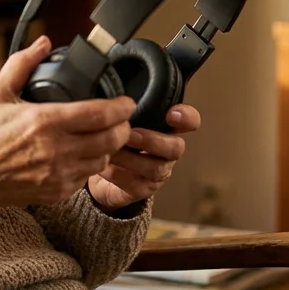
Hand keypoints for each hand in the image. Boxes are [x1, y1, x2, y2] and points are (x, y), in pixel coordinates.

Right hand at [0, 35, 135, 210]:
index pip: (101, 114)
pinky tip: (78, 154)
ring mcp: (58, 174)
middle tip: (120, 118)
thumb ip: (22, 64)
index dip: (122, 107)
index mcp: (45, 121)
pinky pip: (86, 178)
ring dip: (107, 147)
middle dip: (123, 127)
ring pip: (103, 160)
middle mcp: (56, 150)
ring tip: (100, 136)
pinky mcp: (56, 192)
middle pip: (112, 139)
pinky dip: (88, 165)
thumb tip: (43, 43)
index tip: (126, 101)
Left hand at [87, 104, 201, 212]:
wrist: (99, 173)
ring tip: (110, 151)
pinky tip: (103, 167)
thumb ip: (123, 109)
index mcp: (166, 128)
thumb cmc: (112, 138)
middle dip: (152, 141)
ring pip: (156, 168)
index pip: (189, 120)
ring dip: (131, 158)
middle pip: (176, 147)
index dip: (186, 117)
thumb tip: (113, 99)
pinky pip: (136, 185)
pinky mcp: (142, 190)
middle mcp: (167, 150)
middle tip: (130, 135)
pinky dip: (118, 175)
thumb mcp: (118, 119)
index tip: (171, 114)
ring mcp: (158, 172)